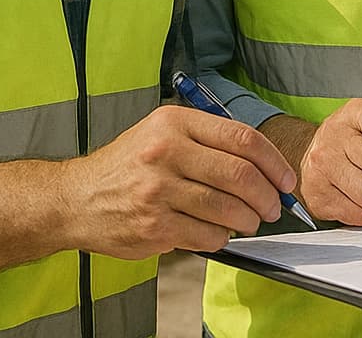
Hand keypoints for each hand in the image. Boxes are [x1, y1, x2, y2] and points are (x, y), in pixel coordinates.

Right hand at [63, 105, 293, 258]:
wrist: (75, 198)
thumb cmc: (127, 166)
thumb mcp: (161, 133)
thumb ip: (207, 141)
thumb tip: (261, 166)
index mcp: (174, 123)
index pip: (242, 139)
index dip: (274, 162)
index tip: (285, 179)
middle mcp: (166, 152)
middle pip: (240, 175)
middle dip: (267, 196)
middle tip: (273, 207)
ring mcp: (158, 191)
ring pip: (228, 208)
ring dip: (249, 220)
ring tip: (250, 222)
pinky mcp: (154, 226)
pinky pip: (208, 235)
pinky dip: (222, 237)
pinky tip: (218, 232)